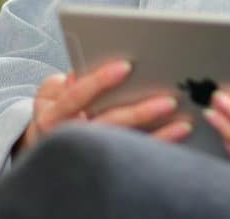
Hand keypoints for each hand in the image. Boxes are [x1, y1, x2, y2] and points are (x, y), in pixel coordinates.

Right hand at [14, 59, 192, 155]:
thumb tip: (85, 71)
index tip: (125, 67)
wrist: (46, 145)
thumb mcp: (51, 91)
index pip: (75, 97)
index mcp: (52, 116)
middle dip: (139, 113)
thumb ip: (67, 81)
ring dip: (157, 134)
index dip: (98, 82)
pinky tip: (179, 133)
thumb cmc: (56, 108)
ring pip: (125, 144)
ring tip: (183, 121)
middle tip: (169, 101)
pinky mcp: (107, 163)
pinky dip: (159, 144)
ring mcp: (89, 154)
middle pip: (108, 125)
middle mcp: (69, 139)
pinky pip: (136, 156)